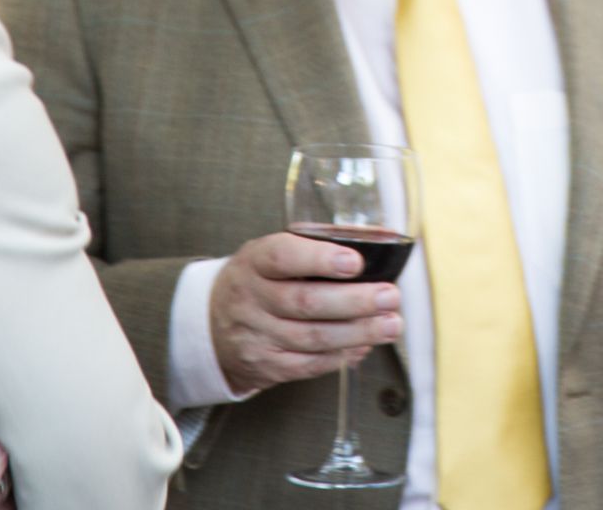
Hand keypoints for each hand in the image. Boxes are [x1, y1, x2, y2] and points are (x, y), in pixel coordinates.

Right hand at [209, 232, 404, 394]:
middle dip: (355, 301)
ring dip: (359, 332)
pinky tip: (365, 344)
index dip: (320, 259)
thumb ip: (322, 243)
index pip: (283, 257)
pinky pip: (309, 364)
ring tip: (391, 324)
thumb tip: (382, 237)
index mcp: (255, 262)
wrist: (211, 324)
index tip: (355, 261)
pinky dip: (342, 356)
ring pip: (313, 338)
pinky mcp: (266, 366)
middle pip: (305, 303)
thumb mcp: (275, 251)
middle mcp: (252, 299)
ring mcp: (257, 336)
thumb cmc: (260, 279)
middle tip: (390, 296)